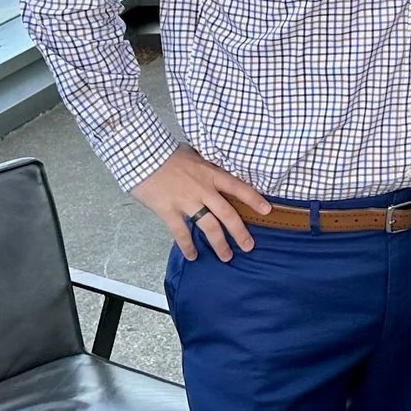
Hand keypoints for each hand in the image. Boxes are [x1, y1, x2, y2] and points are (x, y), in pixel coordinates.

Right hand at [131, 147, 272, 260]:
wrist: (143, 155)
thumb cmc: (167, 153)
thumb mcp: (193, 155)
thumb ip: (205, 166)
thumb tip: (213, 169)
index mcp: (211, 173)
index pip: (238, 187)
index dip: (254, 199)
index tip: (267, 210)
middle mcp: (203, 189)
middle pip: (227, 213)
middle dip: (240, 232)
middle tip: (249, 246)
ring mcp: (187, 201)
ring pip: (209, 226)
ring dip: (219, 243)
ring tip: (226, 257)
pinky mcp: (169, 211)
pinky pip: (181, 233)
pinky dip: (187, 246)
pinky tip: (192, 256)